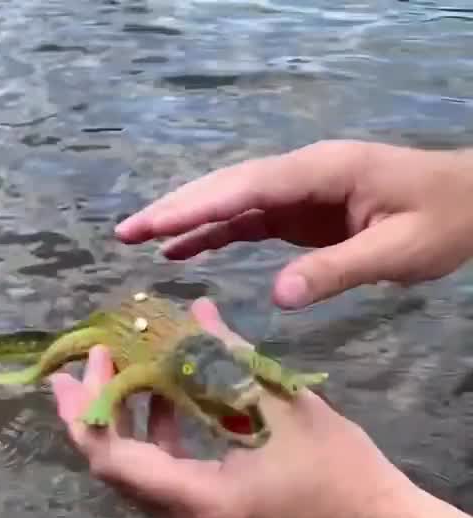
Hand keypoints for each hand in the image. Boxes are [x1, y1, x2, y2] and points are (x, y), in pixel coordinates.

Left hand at [47, 297, 423, 517]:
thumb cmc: (338, 474)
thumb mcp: (282, 406)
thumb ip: (229, 358)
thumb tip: (194, 310)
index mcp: (194, 500)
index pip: (111, 458)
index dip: (92, 406)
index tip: (93, 360)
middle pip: (113, 465)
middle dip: (97, 407)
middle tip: (93, 356)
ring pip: (135, 471)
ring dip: (127, 418)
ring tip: (126, 365)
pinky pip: (161, 478)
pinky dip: (157, 437)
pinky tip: (168, 396)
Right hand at [115, 140, 472, 308]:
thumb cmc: (445, 220)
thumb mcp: (399, 250)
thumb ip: (337, 270)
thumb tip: (276, 296)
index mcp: (322, 172)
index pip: (247, 188)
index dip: (196, 207)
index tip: (152, 224)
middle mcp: (301, 174)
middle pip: (226, 187)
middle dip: (174, 208)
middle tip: (124, 231)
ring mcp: (299, 191)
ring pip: (230, 200)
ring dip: (185, 218)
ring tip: (136, 238)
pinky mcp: (300, 212)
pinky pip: (247, 219)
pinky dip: (212, 233)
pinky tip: (181, 251)